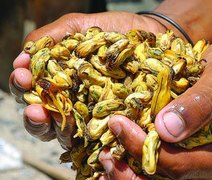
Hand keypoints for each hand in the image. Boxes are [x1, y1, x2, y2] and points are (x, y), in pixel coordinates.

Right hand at [9, 11, 166, 147]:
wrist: (148, 36)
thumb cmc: (112, 31)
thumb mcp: (77, 26)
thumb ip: (50, 38)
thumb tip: (21, 56)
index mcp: (60, 82)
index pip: (34, 92)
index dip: (22, 87)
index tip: (22, 76)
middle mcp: (73, 103)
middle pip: (46, 120)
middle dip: (34, 116)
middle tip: (33, 109)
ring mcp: (92, 116)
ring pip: (66, 133)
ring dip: (55, 130)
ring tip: (51, 118)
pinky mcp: (113, 123)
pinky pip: (97, 136)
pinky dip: (88, 138)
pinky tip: (82, 131)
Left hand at [99, 115, 211, 179]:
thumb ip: (199, 103)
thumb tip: (165, 129)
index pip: (177, 164)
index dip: (142, 148)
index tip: (117, 124)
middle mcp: (203, 165)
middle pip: (163, 179)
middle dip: (128, 172)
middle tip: (105, 154)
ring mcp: (190, 160)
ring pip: (157, 178)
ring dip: (127, 174)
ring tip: (107, 160)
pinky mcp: (180, 152)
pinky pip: (156, 169)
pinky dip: (133, 170)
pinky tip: (116, 164)